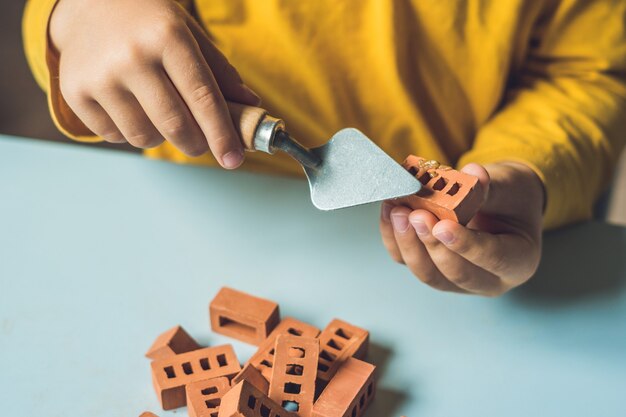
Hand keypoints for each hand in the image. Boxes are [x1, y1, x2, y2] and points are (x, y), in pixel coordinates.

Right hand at [49, 0, 260, 167]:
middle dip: (196, 144)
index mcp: (168, 37)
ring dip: (161, 137)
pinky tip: (129, 106)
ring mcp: (100, 76)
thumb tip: (250, 106)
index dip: (222, 134)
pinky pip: (114, 136)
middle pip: (176, 126)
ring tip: (159, 112)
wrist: (89, 3)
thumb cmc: (149, 22)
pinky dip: (129, 131)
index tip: (233, 159)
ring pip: (144, 137)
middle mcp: (132, 56)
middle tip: (199, 144)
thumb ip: (219, 71)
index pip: (203, 98)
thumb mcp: (189, 34)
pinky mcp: (75, 93)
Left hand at [380, 162, 543, 295]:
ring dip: (408, 242)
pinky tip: (390, 211)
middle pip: (455, 273)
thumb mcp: (508, 187)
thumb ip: (490, 185)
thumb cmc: (510, 198)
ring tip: (399, 211)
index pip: (494, 259)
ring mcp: (456, 279)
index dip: (466, 245)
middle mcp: (487, 280)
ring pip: (427, 273)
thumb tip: (472, 172)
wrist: (500, 203)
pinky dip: (394, 238)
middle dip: (431, 245)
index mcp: (519, 262)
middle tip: (416, 215)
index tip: (443, 226)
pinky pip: (408, 261)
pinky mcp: (430, 269)